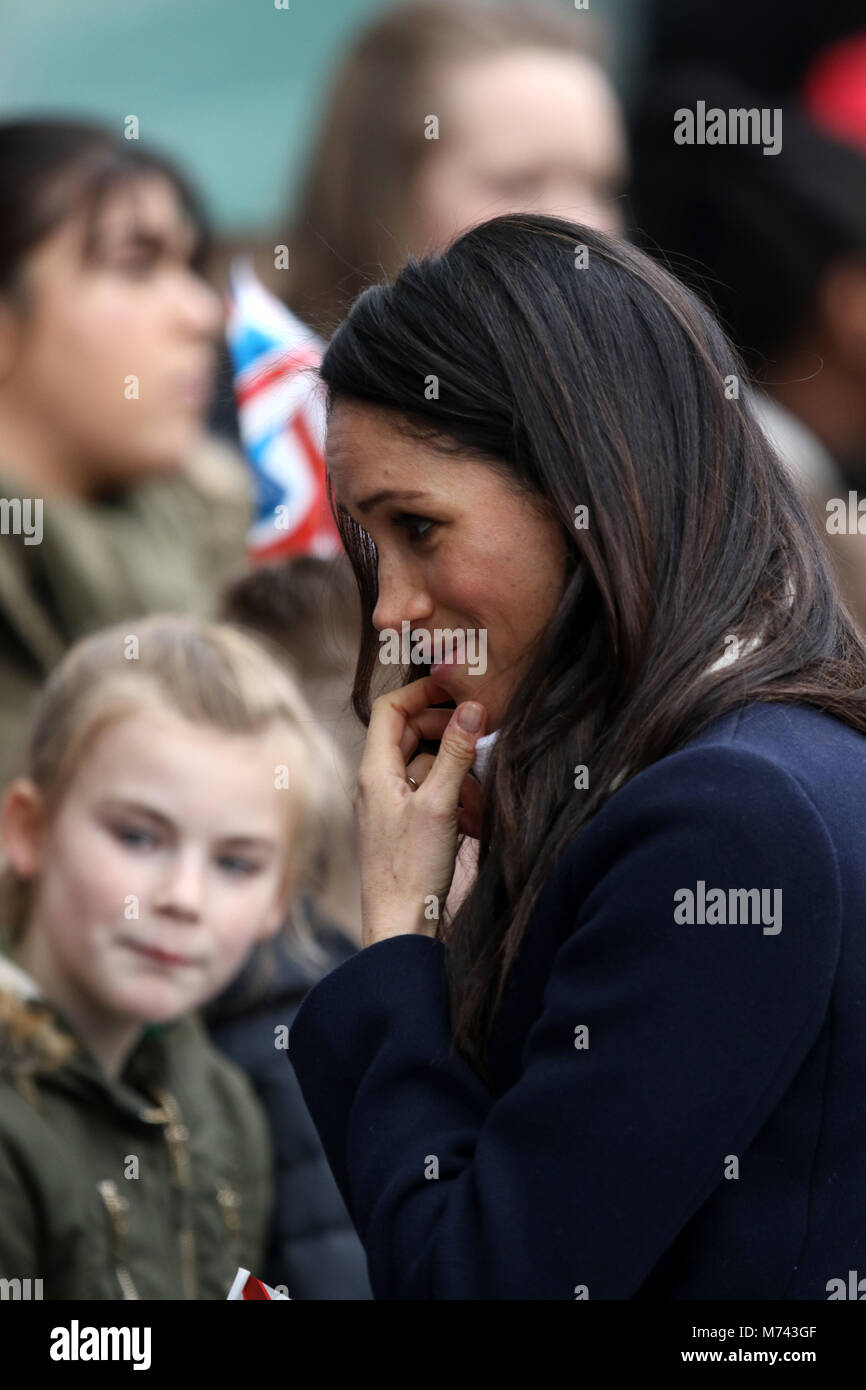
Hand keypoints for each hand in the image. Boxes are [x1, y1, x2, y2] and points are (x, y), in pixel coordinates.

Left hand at [354, 676, 486, 946]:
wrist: (399, 927)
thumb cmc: (411, 870)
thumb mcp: (440, 805)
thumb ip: (456, 754)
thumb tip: (473, 708)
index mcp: (374, 770)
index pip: (390, 708)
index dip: (422, 692)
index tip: (457, 688)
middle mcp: (376, 783)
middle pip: (410, 733)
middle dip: (446, 730)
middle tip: (479, 733)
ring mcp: (390, 805)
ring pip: (424, 764)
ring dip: (454, 766)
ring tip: (478, 784)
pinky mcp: (405, 826)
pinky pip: (429, 793)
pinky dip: (452, 793)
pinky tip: (472, 815)